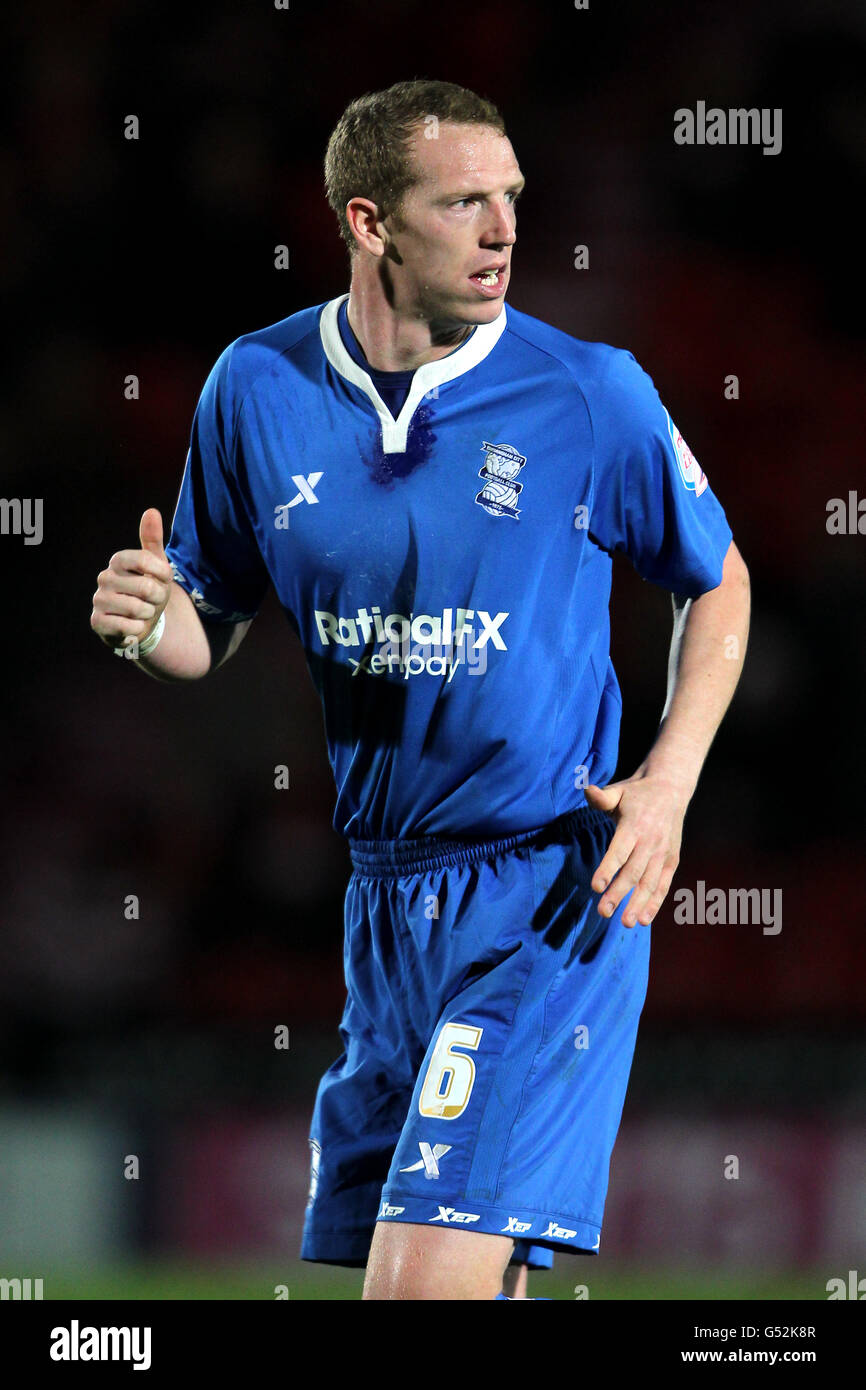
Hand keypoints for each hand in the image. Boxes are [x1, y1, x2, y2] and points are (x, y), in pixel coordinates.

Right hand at [91, 508, 173, 649]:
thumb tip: (151, 511)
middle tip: (153, 600)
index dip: (162, 573)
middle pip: (146, 587)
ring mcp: (98, 600)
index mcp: (118, 560)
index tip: (164, 579)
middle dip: (158, 598)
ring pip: (138, 609)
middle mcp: (104, 577)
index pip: (143, 559)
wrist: (142, 622)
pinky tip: (133, 626)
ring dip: (148, 614)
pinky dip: (138, 629)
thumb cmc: (150, 590)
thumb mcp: (157, 566)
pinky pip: (129, 627)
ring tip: (143, 612)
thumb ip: (153, 540)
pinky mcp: (97, 622)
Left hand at [584, 773, 690, 926]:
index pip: (620, 851)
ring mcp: (663, 852)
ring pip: (650, 882)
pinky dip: (655, 903)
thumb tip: (587, 790)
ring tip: (626, 923)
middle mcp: (651, 841)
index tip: (595, 887)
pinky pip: (664, 884)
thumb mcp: (618, 791)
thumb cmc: (636, 794)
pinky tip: (644, 919)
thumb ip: (602, 797)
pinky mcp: (672, 860)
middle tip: (603, 912)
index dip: (608, 869)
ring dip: (638, 904)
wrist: (671, 788)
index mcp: (634, 825)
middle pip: (634, 872)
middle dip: (619, 894)